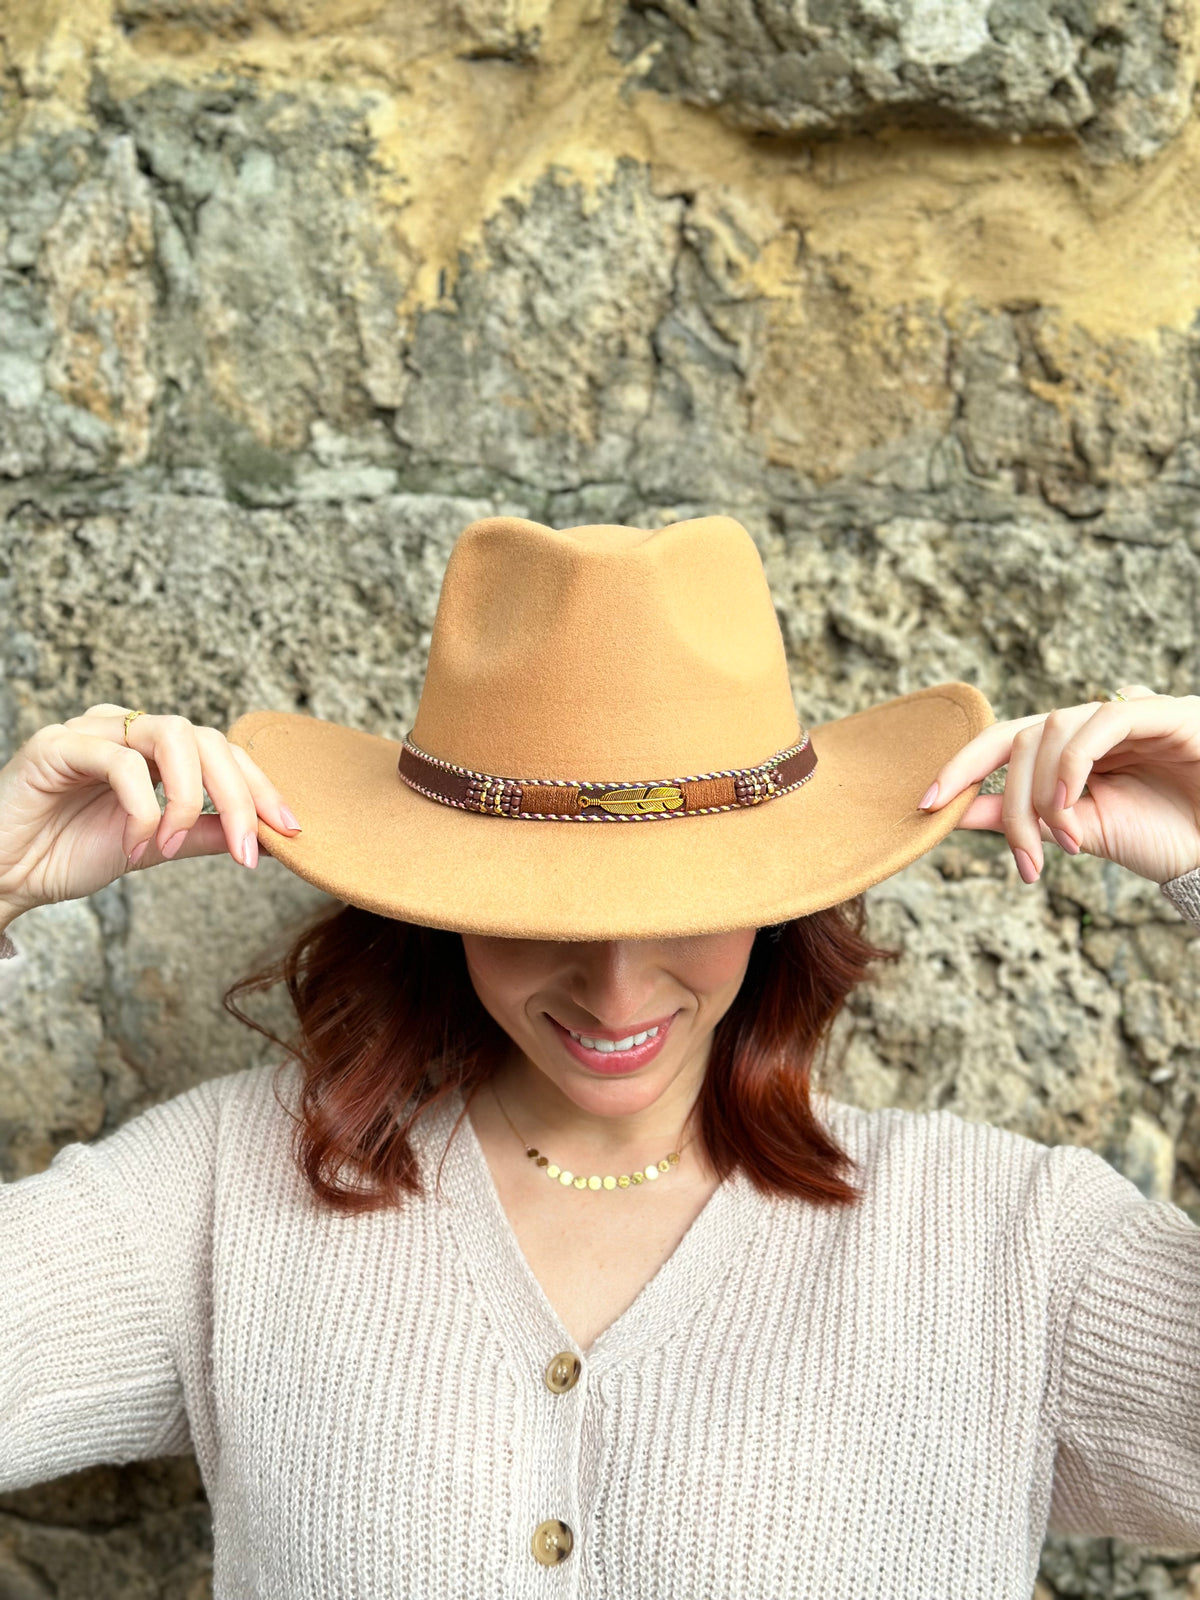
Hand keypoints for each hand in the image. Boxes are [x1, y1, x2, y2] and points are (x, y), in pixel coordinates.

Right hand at [0, 704, 300, 924]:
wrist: (2, 874)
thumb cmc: (65, 854)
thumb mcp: (154, 846)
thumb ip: (202, 833)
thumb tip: (264, 836)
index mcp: (153, 749)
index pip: (222, 751)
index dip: (261, 787)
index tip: (290, 831)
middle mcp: (126, 729)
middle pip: (207, 739)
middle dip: (239, 795)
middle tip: (247, 850)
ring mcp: (92, 730)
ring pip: (172, 736)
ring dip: (188, 798)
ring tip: (173, 845)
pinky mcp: (57, 744)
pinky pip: (122, 763)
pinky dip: (142, 809)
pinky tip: (135, 847)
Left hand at [918, 686, 1199, 885]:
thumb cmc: (1161, 836)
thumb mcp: (1077, 831)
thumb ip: (1019, 816)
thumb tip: (952, 814)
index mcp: (1069, 749)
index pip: (1002, 742)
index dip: (960, 767)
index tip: (924, 806)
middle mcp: (1091, 724)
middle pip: (1020, 741)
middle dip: (1009, 803)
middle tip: (1024, 859)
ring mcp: (1126, 713)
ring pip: (1052, 730)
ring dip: (1044, 794)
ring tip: (1064, 843)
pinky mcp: (1163, 712)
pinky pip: (1101, 722)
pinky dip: (1074, 764)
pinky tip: (1072, 808)